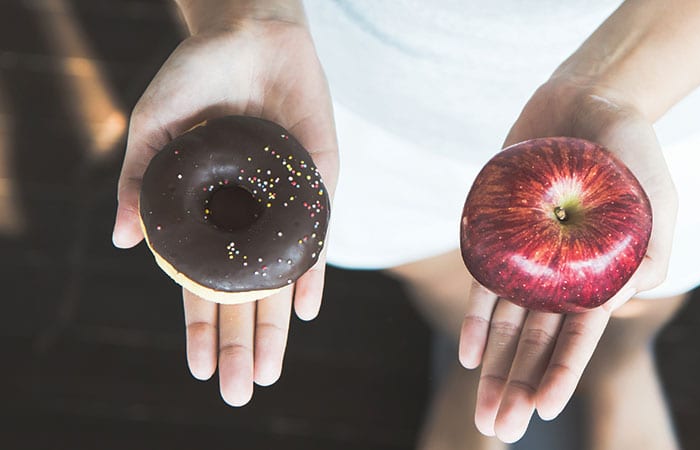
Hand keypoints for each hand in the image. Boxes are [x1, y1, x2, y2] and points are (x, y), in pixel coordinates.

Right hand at [112, 19, 337, 405]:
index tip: (199, 369)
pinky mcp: (317, 185)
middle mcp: (245, 219)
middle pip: (243, 295)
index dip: (199, 327)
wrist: (251, 35)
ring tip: (269, 372)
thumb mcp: (154, 125)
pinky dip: (312, 273)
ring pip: (280, 279)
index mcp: (204, 213)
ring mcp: (282, 206)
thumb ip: (138, 180)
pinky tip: (306, 311)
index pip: (201, 285)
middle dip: (239, 344)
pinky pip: (316, 238)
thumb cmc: (195, 76)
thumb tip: (122, 241)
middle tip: (238, 393)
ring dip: (275, 327)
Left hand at [458, 79, 676, 441]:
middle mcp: (561, 276)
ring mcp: (528, 258)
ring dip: (495, 369)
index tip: (543, 411)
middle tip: (500, 429)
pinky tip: (468, 356)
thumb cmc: (631, 155)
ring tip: (483, 410)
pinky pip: (485, 285)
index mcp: (601, 278)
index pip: (579, 337)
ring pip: (510, 325)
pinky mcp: (499, 236)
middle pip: (538, 343)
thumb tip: (609, 307)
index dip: (561, 375)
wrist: (588, 105)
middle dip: (519, 386)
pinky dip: (478, 321)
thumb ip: (646, 260)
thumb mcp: (657, 204)